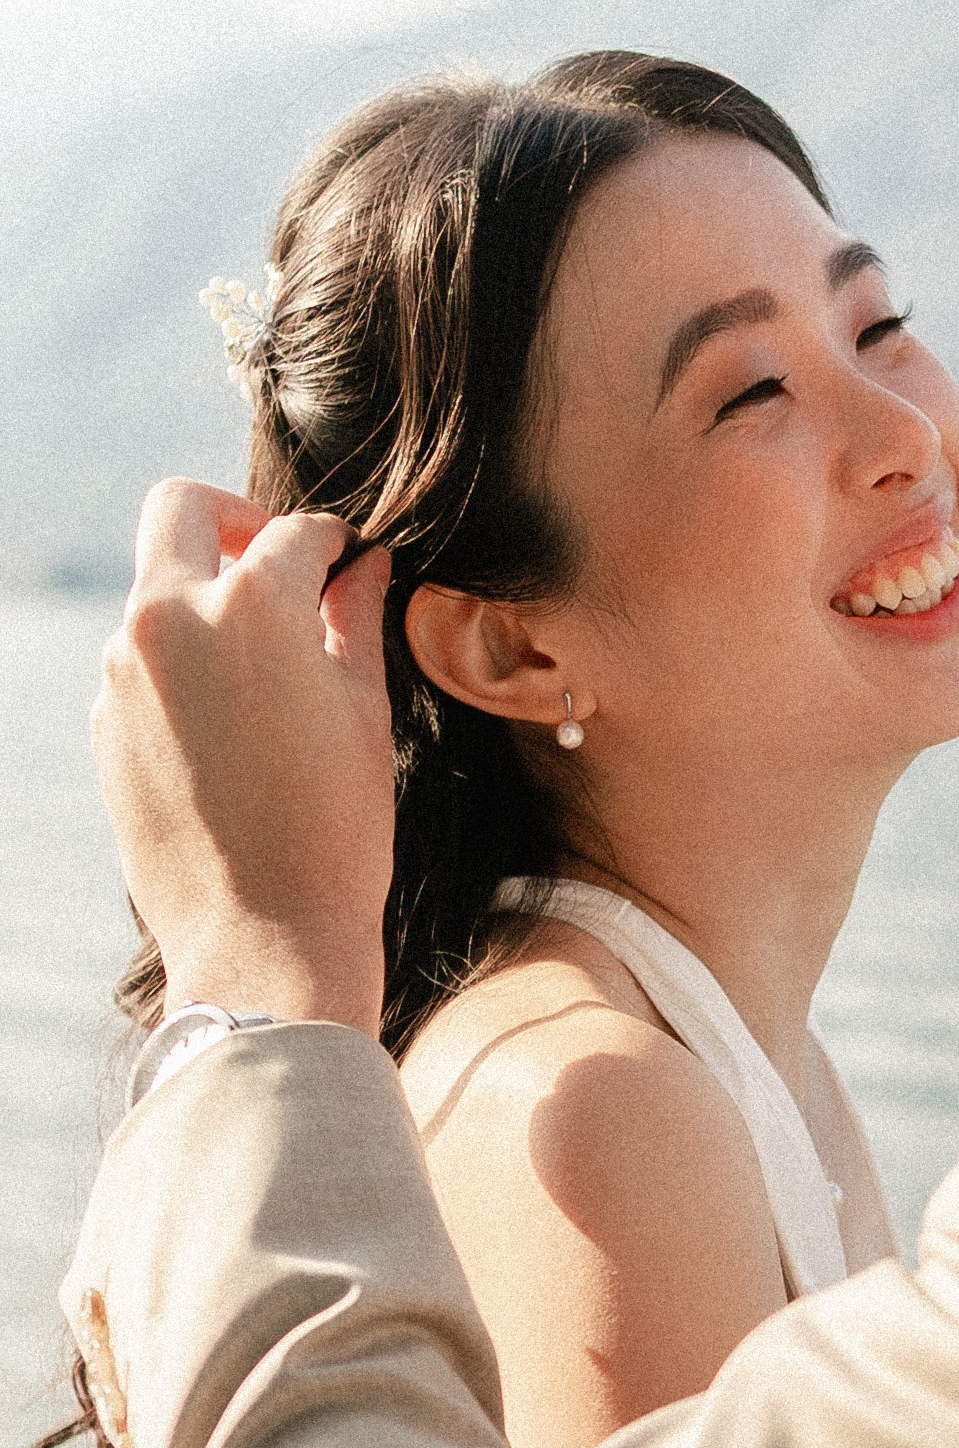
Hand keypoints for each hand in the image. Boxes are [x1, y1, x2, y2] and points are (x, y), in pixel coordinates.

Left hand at [92, 480, 395, 1036]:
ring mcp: (124, 669)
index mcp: (254, 605)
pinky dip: (183, 669)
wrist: (265, 938)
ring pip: (157, 590)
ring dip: (206, 603)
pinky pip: (142, 664)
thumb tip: (363, 566)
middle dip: (234, 519)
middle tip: (274, 560)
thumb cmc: (336, 834)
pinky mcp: (104, 720)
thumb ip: (355, 620)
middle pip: (182, 509)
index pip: (294, 533)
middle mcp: (171, 617)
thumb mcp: (365, 715)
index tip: (346, 560)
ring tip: (265, 674)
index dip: (332, 543)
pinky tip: (232, 734)